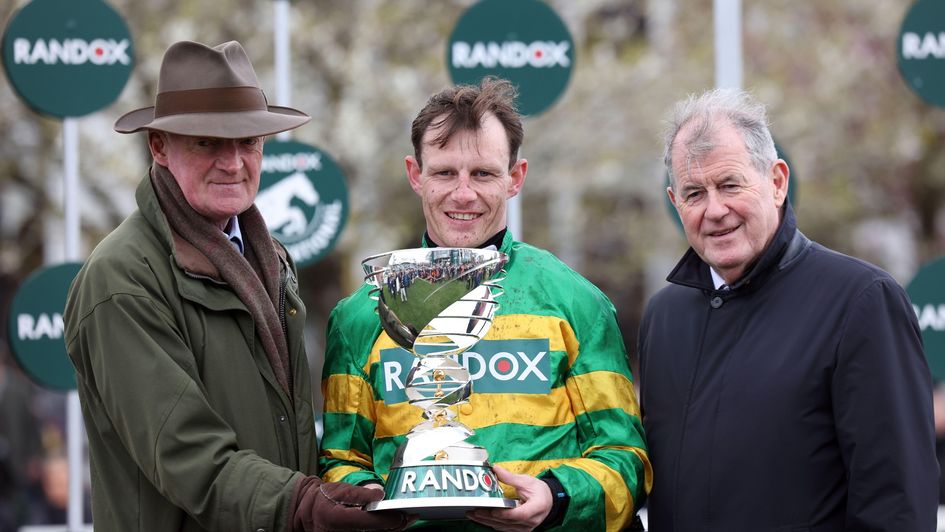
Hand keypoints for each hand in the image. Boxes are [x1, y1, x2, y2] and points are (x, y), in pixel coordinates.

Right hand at [291, 476, 414, 531]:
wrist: (304, 513)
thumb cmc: (322, 498)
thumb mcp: (338, 489)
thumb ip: (359, 493)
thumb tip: (379, 494)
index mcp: (338, 520)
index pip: (370, 522)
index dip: (390, 520)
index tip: (405, 514)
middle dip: (396, 527)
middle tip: (411, 518)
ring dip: (390, 530)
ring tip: (405, 521)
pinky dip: (381, 531)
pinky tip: (392, 525)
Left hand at [466, 466, 552, 531]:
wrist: (549, 501)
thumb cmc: (540, 491)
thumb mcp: (527, 481)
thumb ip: (510, 477)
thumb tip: (495, 469)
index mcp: (537, 507)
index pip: (519, 514)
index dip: (505, 514)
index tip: (492, 510)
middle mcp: (531, 521)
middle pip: (508, 522)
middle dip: (489, 517)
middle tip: (474, 512)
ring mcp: (525, 528)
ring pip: (504, 527)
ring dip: (487, 522)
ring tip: (473, 515)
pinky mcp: (520, 530)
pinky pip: (504, 529)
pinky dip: (492, 524)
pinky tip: (482, 519)